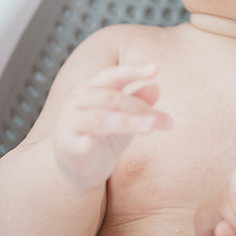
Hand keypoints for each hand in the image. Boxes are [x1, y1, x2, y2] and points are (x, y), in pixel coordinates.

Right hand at [53, 63, 172, 189]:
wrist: (74, 165)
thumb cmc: (103, 135)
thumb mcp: (124, 117)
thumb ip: (138, 102)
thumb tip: (156, 87)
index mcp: (92, 87)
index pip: (114, 75)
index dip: (134, 71)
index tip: (156, 69)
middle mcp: (78, 100)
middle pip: (113, 99)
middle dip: (142, 108)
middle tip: (169, 121)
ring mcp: (70, 122)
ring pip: (102, 119)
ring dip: (129, 122)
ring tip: (152, 126)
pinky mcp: (67, 146)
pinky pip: (80, 143)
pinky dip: (88, 143)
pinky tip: (101, 146)